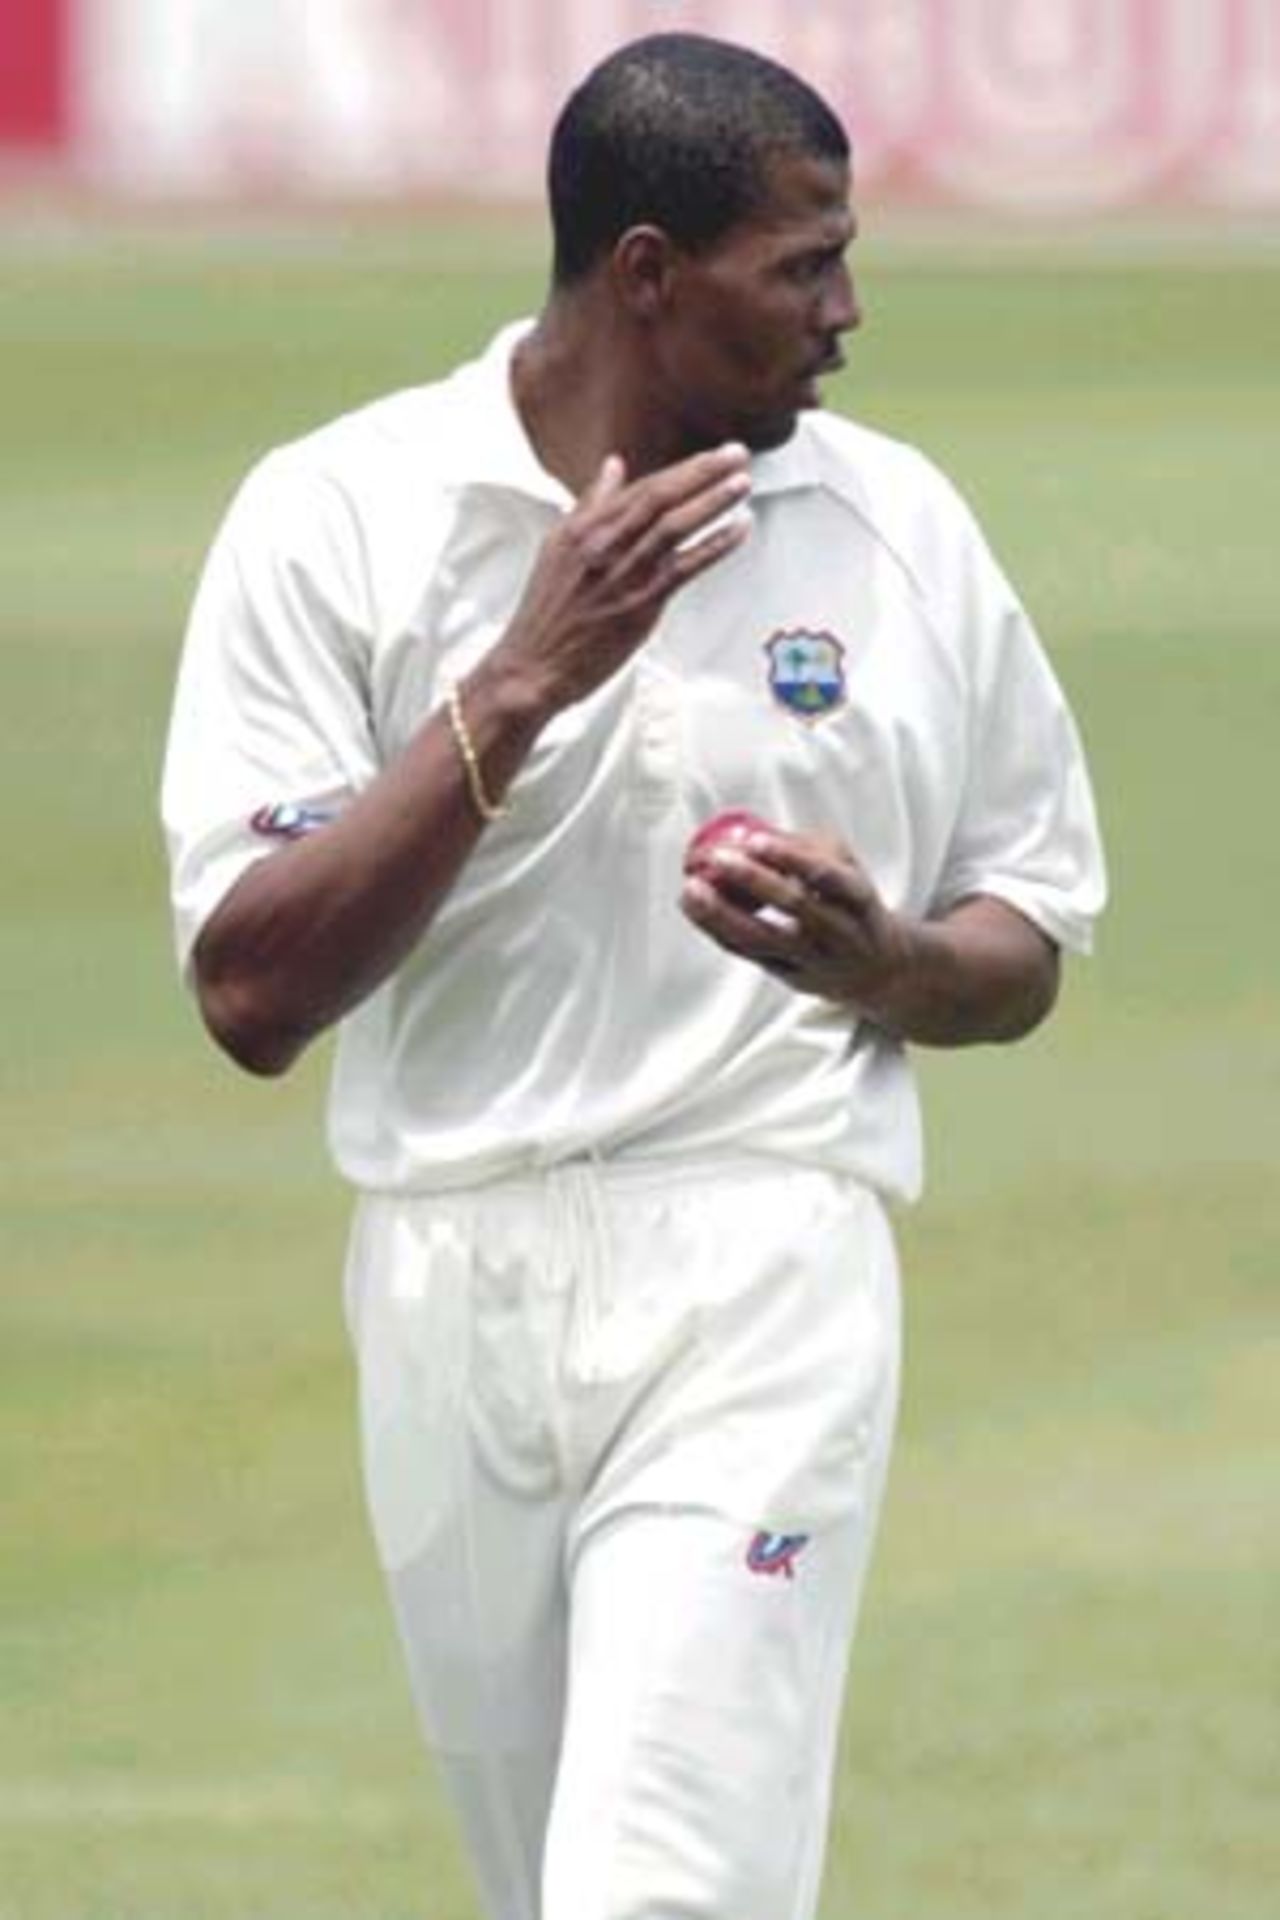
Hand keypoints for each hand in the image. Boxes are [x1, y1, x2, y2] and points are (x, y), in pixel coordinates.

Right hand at [491, 445, 751, 712]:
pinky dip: (715, 545)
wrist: (533, 666)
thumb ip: (590, 504)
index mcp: (583, 528)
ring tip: (742, 484)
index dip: (683, 469)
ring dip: (713, 501)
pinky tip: (737, 530)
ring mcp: (623, 574)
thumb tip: (613, 467)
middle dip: (703, 472)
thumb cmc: (546, 614)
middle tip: (737, 455)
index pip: (642, 488)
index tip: (712, 455)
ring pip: (674, 526)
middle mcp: (603, 544)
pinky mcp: (639, 605)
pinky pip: (684, 568)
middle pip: (661, 497)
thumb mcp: (558, 546)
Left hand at [680, 826, 911, 1012]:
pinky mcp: (789, 977)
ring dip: (723, 913)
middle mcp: (839, 933)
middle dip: (752, 879)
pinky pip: (750, 954)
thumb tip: (750, 834)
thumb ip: (809, 849)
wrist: (879, 970)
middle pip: (795, 907)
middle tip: (718, 857)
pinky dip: (719, 931)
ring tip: (692, 889)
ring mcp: (813, 959)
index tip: (755, 839)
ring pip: (765, 938)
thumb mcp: (850, 871)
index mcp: (858, 899)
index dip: (790, 856)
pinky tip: (696, 909)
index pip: (826, 875)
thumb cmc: (854, 909)